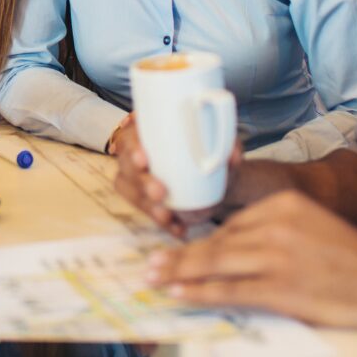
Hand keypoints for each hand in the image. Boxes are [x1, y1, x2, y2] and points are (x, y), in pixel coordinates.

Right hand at [112, 116, 234, 235]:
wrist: (218, 181)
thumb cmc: (216, 155)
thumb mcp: (226, 147)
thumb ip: (230, 148)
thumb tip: (231, 156)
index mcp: (150, 128)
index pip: (131, 133)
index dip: (132, 146)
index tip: (144, 159)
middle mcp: (137, 149)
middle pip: (125, 163)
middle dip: (139, 180)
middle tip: (160, 192)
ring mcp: (135, 174)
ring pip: (128, 188)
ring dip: (146, 204)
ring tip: (167, 217)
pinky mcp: (141, 197)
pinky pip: (142, 210)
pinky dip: (161, 221)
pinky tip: (178, 228)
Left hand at [145, 189, 356, 331]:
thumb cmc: (354, 261)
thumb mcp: (312, 228)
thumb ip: (276, 232)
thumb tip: (235, 251)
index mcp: (283, 205)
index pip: (230, 223)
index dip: (200, 239)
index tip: (176, 245)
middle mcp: (276, 225)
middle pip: (217, 241)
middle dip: (180, 255)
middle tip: (149, 264)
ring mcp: (277, 257)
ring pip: (216, 263)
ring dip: (180, 272)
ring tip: (155, 279)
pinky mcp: (282, 288)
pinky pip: (230, 290)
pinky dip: (200, 292)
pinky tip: (180, 294)